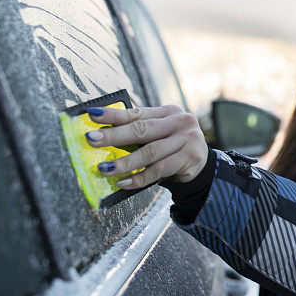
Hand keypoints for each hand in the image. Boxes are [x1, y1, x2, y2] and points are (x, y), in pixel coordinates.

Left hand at [84, 104, 207, 188]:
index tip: (93, 115)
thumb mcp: (160, 135)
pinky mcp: (191, 158)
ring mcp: (188, 139)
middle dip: (114, 135)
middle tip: (92, 139)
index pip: (137, 113)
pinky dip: (139, 178)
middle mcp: (180, 122)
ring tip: (104, 168)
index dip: (114, 114)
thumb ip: (140, 133)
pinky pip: (159, 170)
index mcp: (168, 112)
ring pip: (150, 152)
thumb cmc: (172, 149)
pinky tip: (124, 182)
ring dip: (124, 162)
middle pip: (142, 129)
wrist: (202, 166)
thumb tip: (104, 137)